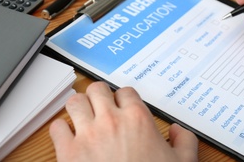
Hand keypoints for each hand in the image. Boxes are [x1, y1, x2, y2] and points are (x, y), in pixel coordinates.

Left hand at [49, 82, 197, 161]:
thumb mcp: (183, 161)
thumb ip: (185, 140)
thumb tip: (177, 130)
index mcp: (137, 118)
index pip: (125, 92)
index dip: (124, 98)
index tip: (123, 107)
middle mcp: (111, 121)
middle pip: (97, 89)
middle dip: (100, 96)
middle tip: (102, 107)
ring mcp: (87, 135)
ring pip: (75, 102)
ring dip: (79, 108)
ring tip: (84, 118)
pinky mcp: (68, 152)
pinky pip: (57, 127)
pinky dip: (62, 129)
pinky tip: (70, 138)